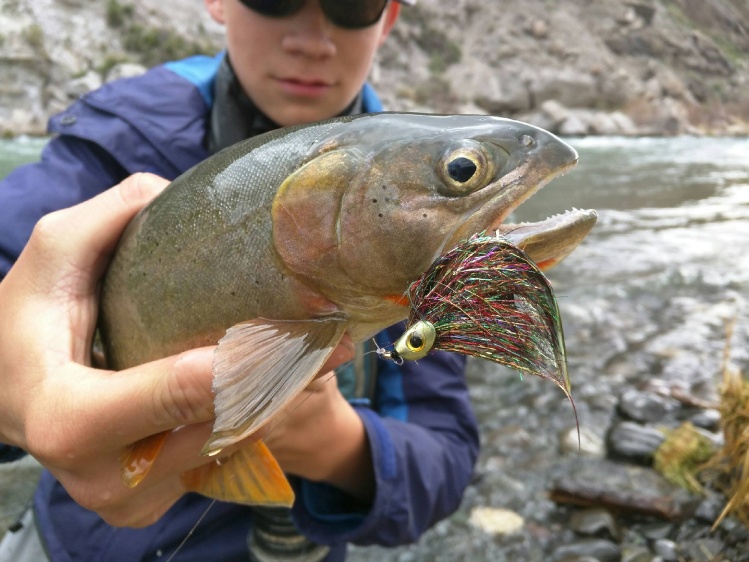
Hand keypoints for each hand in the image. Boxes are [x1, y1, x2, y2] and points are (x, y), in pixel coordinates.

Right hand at [0, 173, 354, 526]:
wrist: (17, 394)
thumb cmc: (29, 321)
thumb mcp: (53, 256)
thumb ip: (109, 216)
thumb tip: (177, 195)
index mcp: (66, 416)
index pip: (159, 401)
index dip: (220, 374)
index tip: (274, 339)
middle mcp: (101, 474)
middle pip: (212, 428)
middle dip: (273, 381)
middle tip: (330, 337)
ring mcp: (133, 496)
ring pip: (227, 448)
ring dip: (277, 398)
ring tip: (322, 351)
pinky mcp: (156, 500)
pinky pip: (222, 457)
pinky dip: (253, 416)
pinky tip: (281, 377)